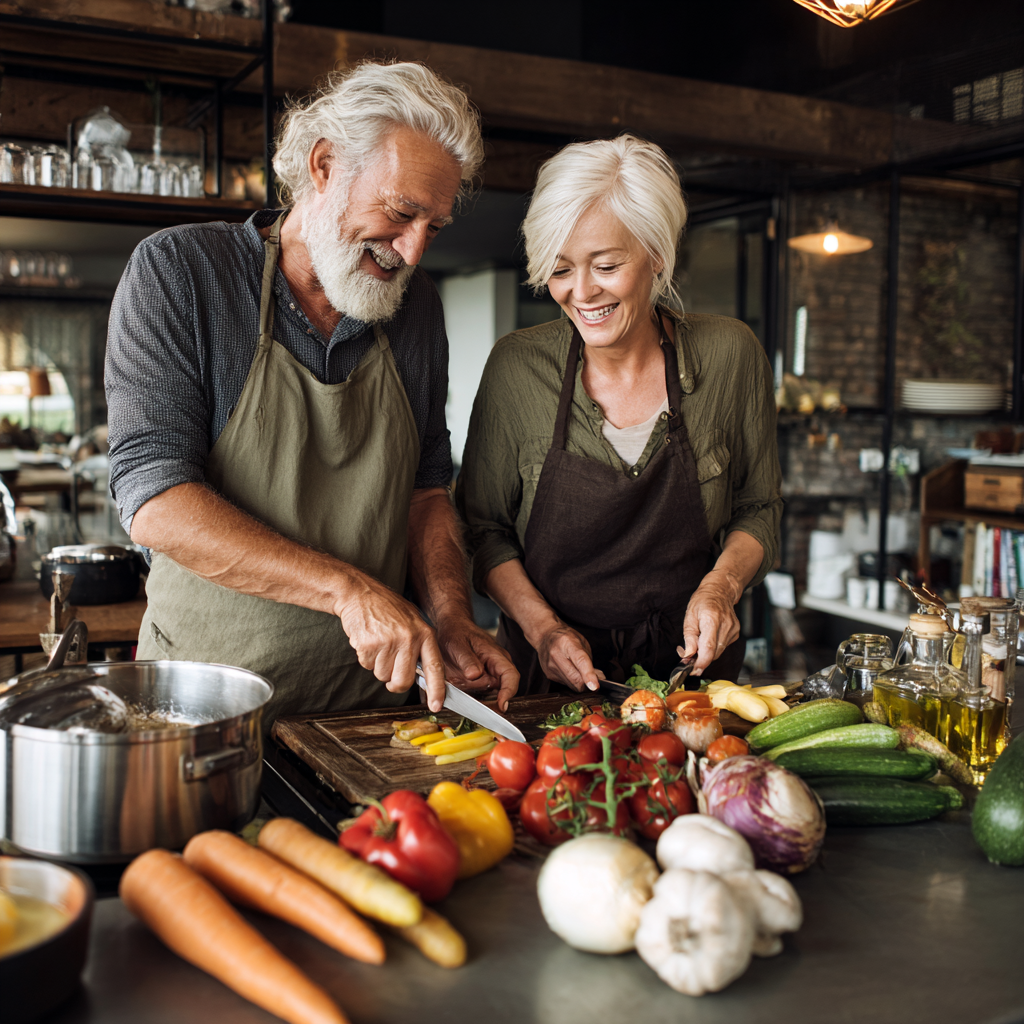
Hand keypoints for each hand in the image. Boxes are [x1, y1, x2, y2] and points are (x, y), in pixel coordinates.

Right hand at [335, 575, 445, 712]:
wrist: (360, 593)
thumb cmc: (387, 609)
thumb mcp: (412, 622)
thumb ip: (420, 647)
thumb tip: (426, 677)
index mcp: (425, 634)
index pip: (435, 667)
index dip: (437, 690)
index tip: (437, 706)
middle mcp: (409, 639)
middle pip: (403, 681)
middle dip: (394, 683)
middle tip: (389, 670)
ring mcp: (389, 642)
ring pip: (382, 676)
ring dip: (378, 665)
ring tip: (378, 643)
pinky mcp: (368, 645)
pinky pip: (367, 666)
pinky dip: (366, 658)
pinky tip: (368, 640)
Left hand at [436, 617, 519, 711]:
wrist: (452, 627)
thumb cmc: (457, 632)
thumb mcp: (458, 644)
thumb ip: (467, 660)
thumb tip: (475, 675)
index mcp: (497, 657)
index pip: (511, 677)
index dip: (508, 693)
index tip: (501, 706)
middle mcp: (497, 668)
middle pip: (495, 691)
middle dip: (477, 691)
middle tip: (458, 681)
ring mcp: (489, 674)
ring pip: (483, 693)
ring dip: (468, 690)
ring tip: (454, 673)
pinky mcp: (480, 680)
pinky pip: (475, 691)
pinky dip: (465, 689)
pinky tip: (455, 677)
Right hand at [536, 624, 605, 692]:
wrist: (544, 636)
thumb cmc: (566, 637)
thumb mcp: (581, 642)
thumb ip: (589, 659)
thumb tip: (598, 677)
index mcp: (567, 643)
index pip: (580, 661)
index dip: (588, 675)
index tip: (595, 686)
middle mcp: (556, 655)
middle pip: (576, 679)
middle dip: (588, 683)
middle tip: (595, 680)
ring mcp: (551, 667)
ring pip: (572, 685)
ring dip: (580, 683)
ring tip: (581, 672)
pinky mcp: (549, 675)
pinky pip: (566, 684)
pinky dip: (572, 681)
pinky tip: (571, 671)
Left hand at [679, 571, 741, 676]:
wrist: (721, 590)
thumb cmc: (703, 601)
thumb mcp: (689, 616)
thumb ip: (689, 637)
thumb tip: (688, 655)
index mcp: (712, 619)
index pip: (708, 648)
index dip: (700, 662)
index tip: (692, 669)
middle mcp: (725, 625)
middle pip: (714, 653)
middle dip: (700, 659)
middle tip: (688, 657)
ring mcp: (733, 629)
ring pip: (718, 652)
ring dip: (706, 653)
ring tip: (697, 644)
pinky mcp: (736, 633)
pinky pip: (723, 646)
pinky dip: (714, 647)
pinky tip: (708, 637)